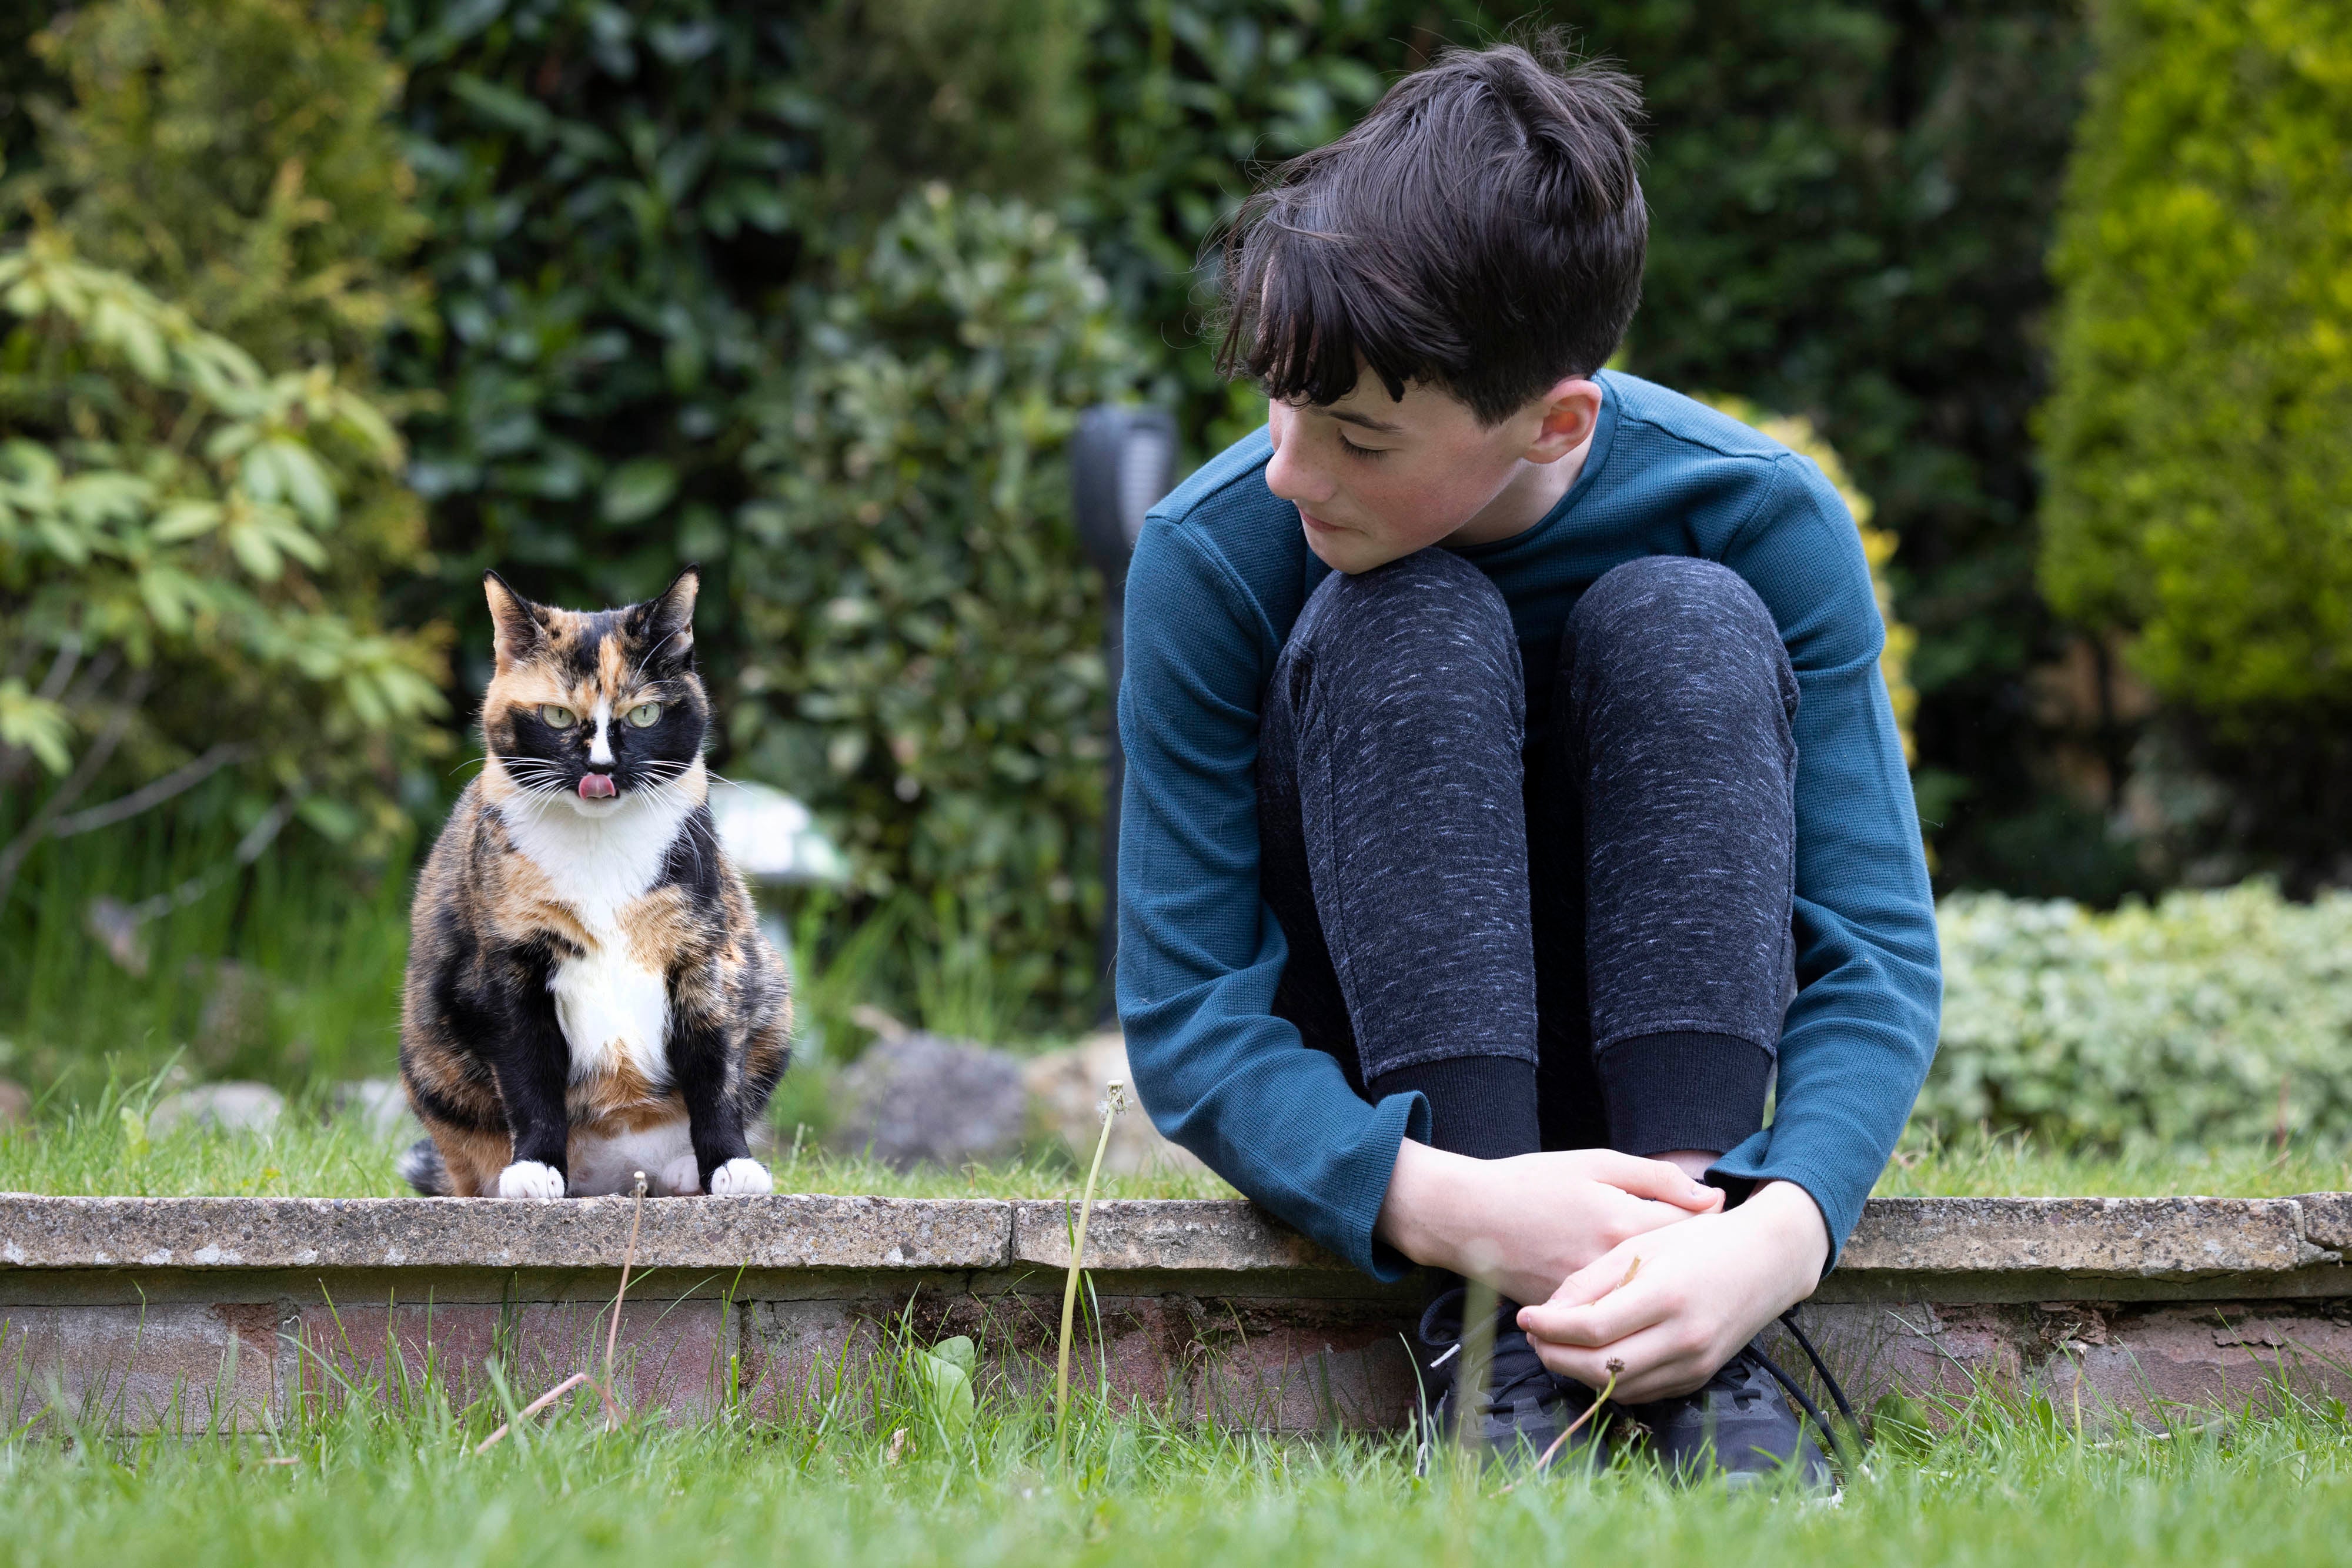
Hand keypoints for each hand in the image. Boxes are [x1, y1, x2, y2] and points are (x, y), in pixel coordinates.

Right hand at [1375, 1140, 1723, 1306]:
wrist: (1466, 1216)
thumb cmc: (1531, 1181)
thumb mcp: (1597, 1163)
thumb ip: (1658, 1179)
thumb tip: (1712, 1198)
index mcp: (1623, 1223)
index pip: (1692, 1234)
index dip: (1711, 1228)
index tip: (1718, 1221)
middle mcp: (1611, 1267)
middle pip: (1675, 1276)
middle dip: (1693, 1267)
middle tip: (1705, 1256)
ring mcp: (1591, 1298)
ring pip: (1645, 1302)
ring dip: (1663, 1292)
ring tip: (1677, 1280)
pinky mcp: (1571, 1314)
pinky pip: (1613, 1317)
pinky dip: (1628, 1306)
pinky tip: (1638, 1294)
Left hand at [1515, 1179, 1828, 1401]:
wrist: (1766, 1260)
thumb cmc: (1698, 1242)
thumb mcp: (1641, 1244)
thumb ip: (1592, 1280)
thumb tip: (1547, 1313)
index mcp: (1666, 1294)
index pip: (1592, 1328)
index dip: (1550, 1327)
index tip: (1524, 1317)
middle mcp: (1684, 1337)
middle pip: (1600, 1367)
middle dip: (1556, 1356)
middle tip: (1533, 1336)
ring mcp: (1696, 1363)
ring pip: (1619, 1387)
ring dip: (1579, 1372)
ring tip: (1557, 1345)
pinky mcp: (1700, 1377)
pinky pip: (1643, 1391)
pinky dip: (1611, 1380)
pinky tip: (1594, 1356)